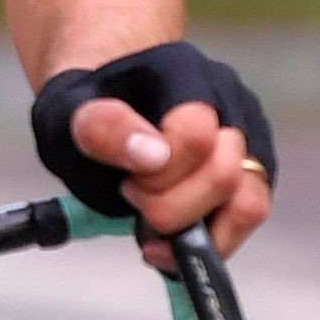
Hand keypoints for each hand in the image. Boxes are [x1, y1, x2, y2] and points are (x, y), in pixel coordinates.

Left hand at [30, 42, 275, 261]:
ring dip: (193, 232)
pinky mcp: (252, 174)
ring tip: (149, 233)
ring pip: (247, 204)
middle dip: (169, 206)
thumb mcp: (66, 109)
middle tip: (130, 197)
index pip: (194, 134)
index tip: (125, 181)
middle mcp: (229, 102)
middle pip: (223, 175)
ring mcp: (248, 138)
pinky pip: (247, 218)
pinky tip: (168, 246)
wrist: (103, 99)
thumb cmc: (86, 105)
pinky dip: (210, 243)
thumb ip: (103, 128)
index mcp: (183, 73)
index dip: (158, 173)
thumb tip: (155, 157)